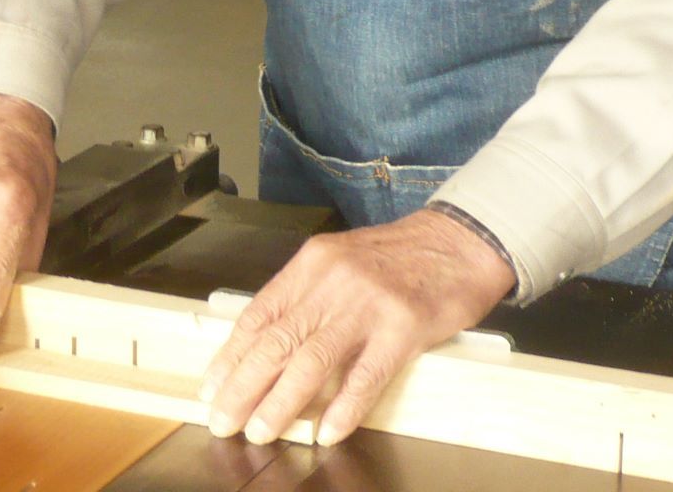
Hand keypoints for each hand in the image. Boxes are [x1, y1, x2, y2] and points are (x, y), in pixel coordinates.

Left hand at [200, 209, 515, 446]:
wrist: (460, 240)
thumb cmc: (400, 256)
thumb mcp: (341, 260)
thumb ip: (307, 295)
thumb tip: (267, 345)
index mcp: (312, 263)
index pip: (259, 314)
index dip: (231, 356)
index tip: (212, 387)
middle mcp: (333, 281)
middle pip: (276, 340)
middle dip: (243, 386)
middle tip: (223, 420)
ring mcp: (368, 304)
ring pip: (312, 361)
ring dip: (281, 402)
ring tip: (261, 430)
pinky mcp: (404, 327)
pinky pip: (367, 376)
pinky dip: (343, 408)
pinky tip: (327, 432)